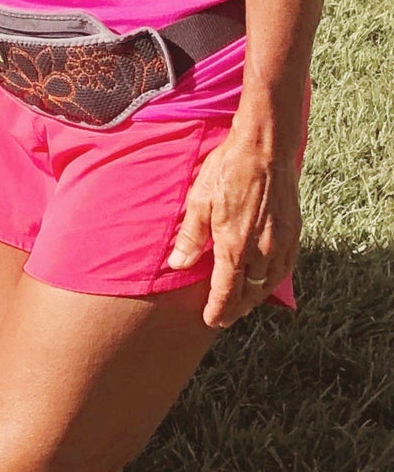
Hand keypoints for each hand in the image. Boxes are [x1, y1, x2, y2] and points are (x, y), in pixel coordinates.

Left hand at [167, 119, 300, 327]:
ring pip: (269, 284)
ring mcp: (282, 244)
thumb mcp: (199, 201)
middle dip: (236, 309)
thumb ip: (191, 237)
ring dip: (255, 297)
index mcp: (236, 246)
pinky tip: (264, 280)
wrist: (264, 150)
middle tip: (223, 317)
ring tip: (241, 304)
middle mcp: (263, 251)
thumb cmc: (227, 171)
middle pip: (251, 293)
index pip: (227, 291)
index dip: (219, 309)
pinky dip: (272, 281)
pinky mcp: (294, 234)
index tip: (211, 320)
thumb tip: (177, 264)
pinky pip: (285, 269)